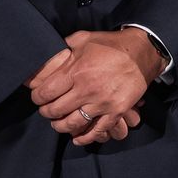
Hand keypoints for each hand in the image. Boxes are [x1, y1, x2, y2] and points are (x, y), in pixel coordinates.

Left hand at [29, 30, 162, 145]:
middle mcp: (87, 90)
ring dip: (61, 127)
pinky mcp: (116, 111)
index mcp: (76, 72)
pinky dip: (85, 138)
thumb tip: (47, 52)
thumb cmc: (110, 45)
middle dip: (46, 112)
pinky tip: (76, 138)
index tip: (36, 97)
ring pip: (73, 123)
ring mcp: (102, 103)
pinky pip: (97, 130)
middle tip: (45, 111)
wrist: (140, 53)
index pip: (47, 92)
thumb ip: (64, 47)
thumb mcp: (83, 39)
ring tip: (57, 124)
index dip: (37, 97)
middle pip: (57, 110)